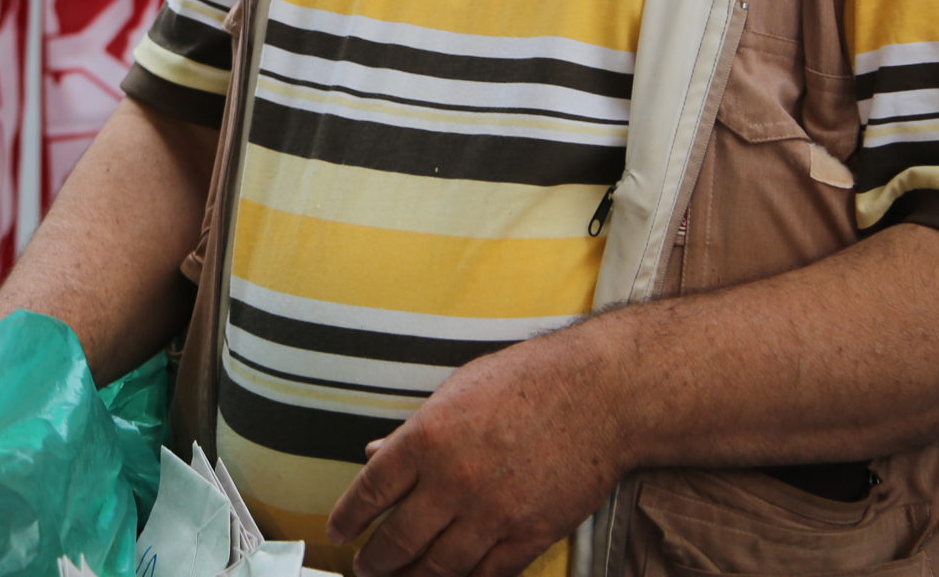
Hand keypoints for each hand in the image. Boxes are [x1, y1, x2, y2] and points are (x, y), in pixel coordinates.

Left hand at [325, 323, 630, 576]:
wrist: (600, 394)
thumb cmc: (528, 381)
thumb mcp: (457, 391)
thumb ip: (414, 431)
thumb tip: (374, 455)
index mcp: (428, 437)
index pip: (370, 492)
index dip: (348, 519)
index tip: (339, 534)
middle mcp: (454, 480)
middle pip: (397, 541)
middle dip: (375, 562)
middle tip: (365, 569)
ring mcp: (493, 513)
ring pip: (438, 568)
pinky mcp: (529, 534)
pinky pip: (487, 575)